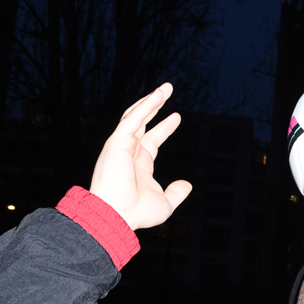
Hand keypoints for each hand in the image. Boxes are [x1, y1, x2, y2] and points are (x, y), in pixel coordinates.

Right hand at [89, 83, 192, 229]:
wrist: (117, 215)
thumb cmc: (136, 213)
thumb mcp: (165, 203)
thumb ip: (176, 193)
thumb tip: (187, 184)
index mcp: (139, 165)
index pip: (152, 140)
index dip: (164, 128)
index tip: (176, 117)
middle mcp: (129, 152)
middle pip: (143, 123)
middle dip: (155, 106)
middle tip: (167, 91)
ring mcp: (122, 146)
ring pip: (136, 116)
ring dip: (151, 100)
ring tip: (166, 87)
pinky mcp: (117, 142)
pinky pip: (133, 119)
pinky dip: (145, 106)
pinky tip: (158, 95)